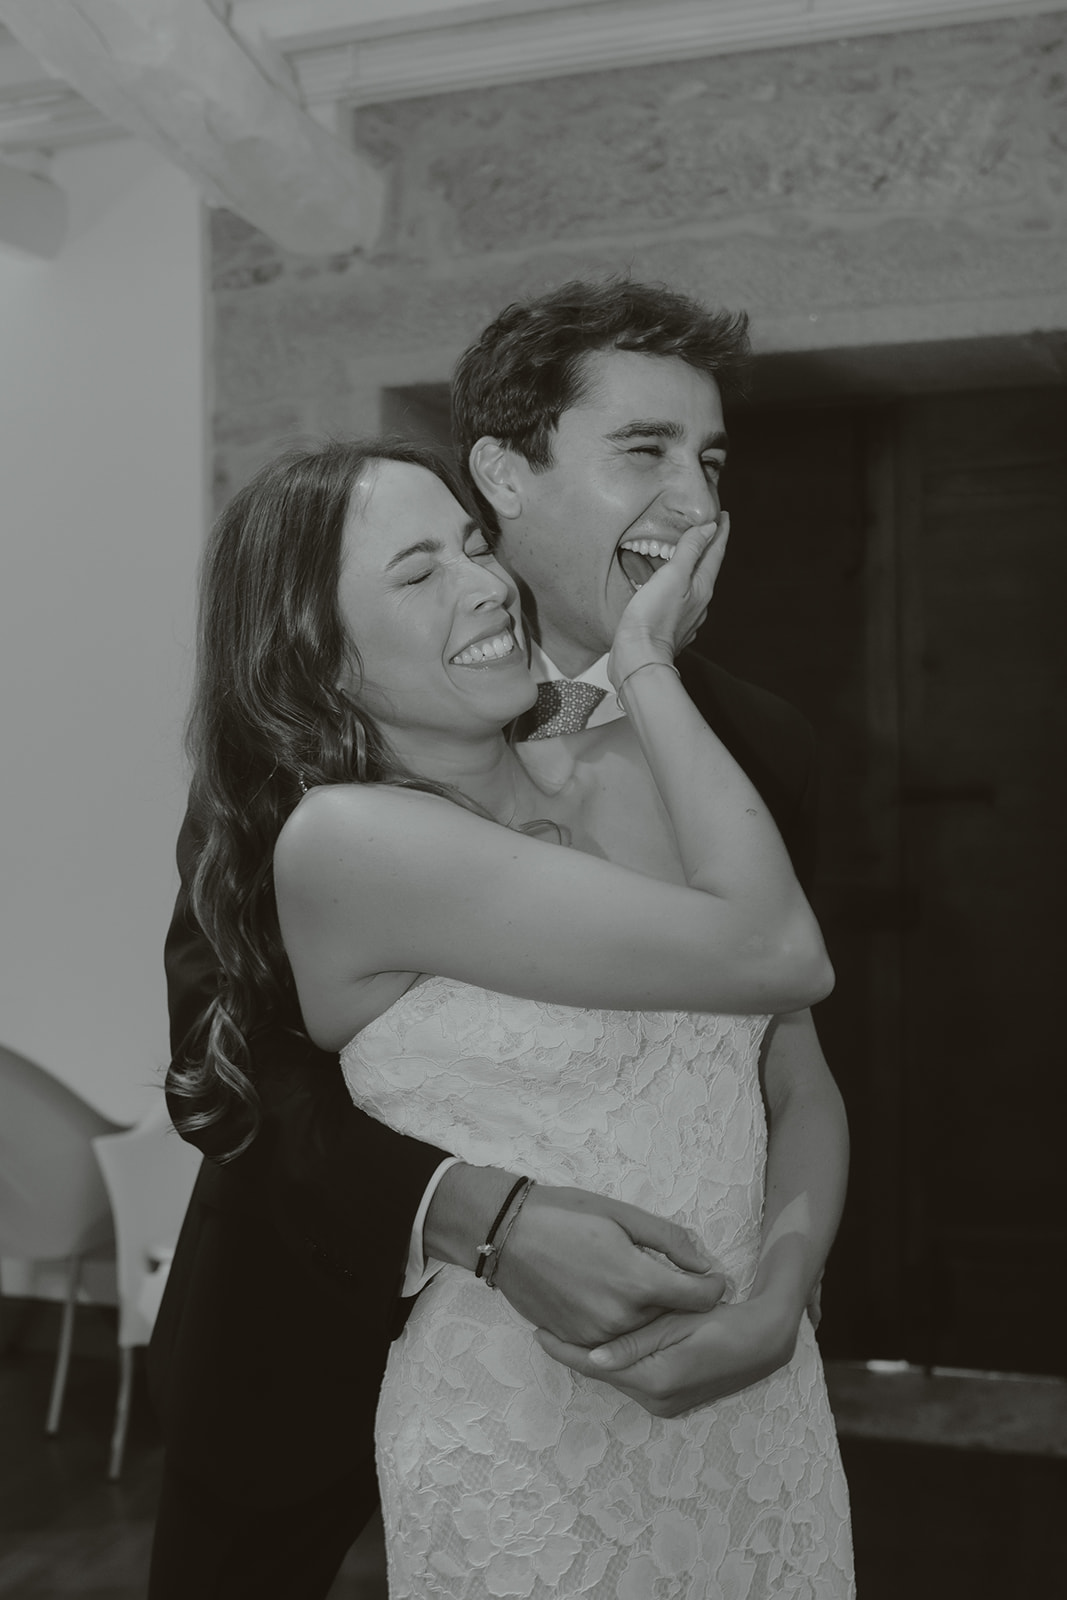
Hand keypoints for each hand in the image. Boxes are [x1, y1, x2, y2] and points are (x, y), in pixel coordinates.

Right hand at [492, 1185, 726, 1346]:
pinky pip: (614, 1340)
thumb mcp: (621, 1215)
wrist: (503, 1235)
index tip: (712, 1277)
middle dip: (680, 1301)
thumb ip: (669, 1240)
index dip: (712, 1286)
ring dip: (650, 1314)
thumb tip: (704, 1263)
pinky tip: (609, 1296)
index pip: (699, 1298)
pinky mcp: (575, 1342)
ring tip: (638, 1286)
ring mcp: (596, 1336)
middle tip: (676, 1278)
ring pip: (643, 1332)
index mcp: (637, 1282)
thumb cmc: (563, 1215)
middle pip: (673, 1318)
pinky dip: (621, 1323)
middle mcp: (621, 1318)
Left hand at [535, 1290, 800, 1418]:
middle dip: (574, 1350)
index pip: (596, 1366)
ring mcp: (664, 1404)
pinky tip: (602, 1340)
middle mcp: (656, 1400)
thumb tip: (592, 1357)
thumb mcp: (678, 1323)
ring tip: (565, 1327)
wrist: (764, 1341)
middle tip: (545, 1321)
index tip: (537, 1331)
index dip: (564, 1349)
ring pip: (617, 1375)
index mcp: (655, 1379)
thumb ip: (635, 1342)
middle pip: (602, 1373)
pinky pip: (632, 1377)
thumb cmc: (723, 1320)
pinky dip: (616, 1360)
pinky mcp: (670, 1400)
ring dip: (594, 1355)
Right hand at [608, 513, 729, 683]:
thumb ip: (690, 550)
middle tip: (706, 530)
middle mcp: (699, 604)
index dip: (720, 533)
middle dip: (707, 548)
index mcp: (702, 587)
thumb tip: (709, 528)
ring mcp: (686, 619)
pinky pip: (678, 601)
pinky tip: (665, 588)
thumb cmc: (652, 617)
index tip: (725, 516)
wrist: (638, 659)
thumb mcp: (672, 576)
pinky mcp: (670, 629)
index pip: (715, 553)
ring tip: (682, 556)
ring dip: (690, 569)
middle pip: (707, 569)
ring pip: (692, 586)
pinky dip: (675, 587)